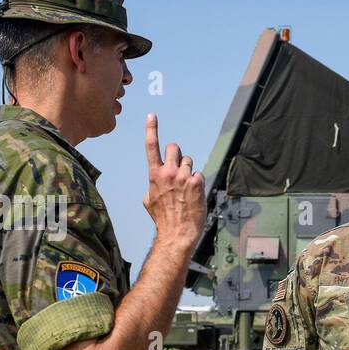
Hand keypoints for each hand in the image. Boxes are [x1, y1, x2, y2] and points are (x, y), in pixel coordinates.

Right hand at [142, 114, 205, 254]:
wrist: (177, 233)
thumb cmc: (163, 219)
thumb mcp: (149, 201)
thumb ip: (153, 185)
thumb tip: (156, 183)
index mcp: (154, 175)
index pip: (151, 147)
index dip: (151, 129)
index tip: (152, 116)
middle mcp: (168, 172)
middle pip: (174, 147)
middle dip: (177, 155)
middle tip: (178, 169)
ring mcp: (183, 176)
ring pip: (188, 161)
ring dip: (188, 170)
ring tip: (186, 188)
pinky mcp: (196, 182)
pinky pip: (199, 174)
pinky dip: (197, 183)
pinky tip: (194, 195)